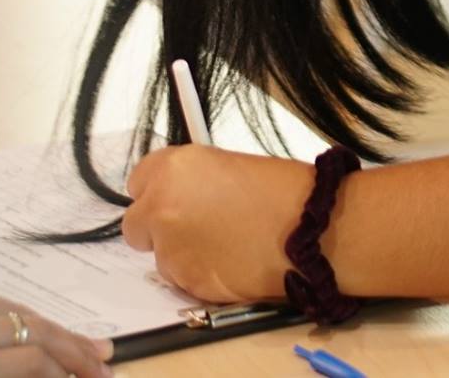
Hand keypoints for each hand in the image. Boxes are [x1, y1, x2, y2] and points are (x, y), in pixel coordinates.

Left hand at [120, 144, 313, 302]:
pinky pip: (182, 280)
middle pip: (136, 225)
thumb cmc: (284, 192)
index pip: (138, 182)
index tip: (171, 199)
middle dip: (158, 228)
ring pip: (160, 256)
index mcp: (173, 168)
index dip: (157, 192)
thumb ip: (192, 182)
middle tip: (193, 228)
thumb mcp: (227, 167)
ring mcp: (171, 248)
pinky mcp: (187, 282)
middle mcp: (161, 206)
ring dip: (182, 254)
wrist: (312, 231)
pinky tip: (231, 263)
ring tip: (225, 246)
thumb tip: (181, 197)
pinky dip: (200, 275)